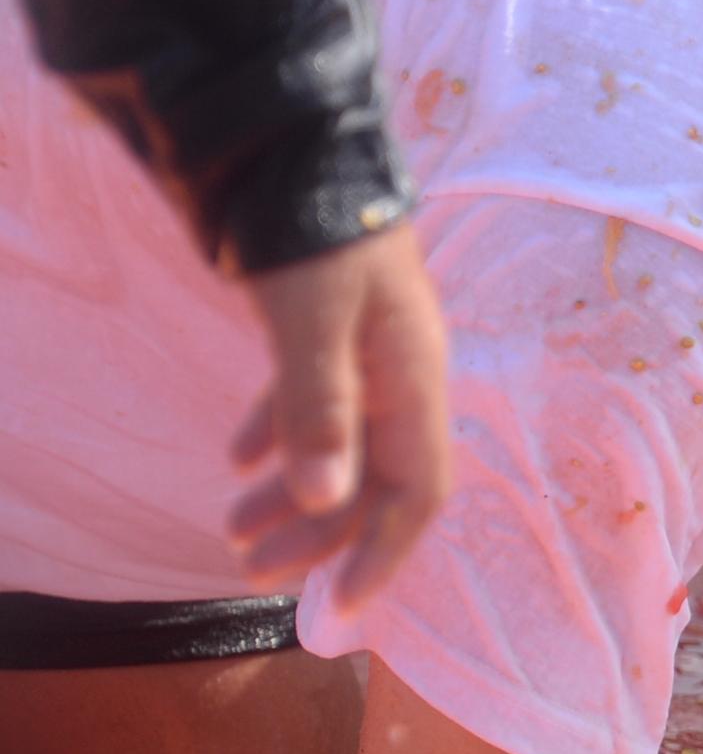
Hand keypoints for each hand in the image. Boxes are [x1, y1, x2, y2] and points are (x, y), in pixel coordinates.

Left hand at [225, 226, 452, 607]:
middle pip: (373, 480)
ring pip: (342, 446)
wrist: (301, 145)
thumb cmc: (317, 233)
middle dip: (319, 534)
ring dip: (294, 495)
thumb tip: (325, 501)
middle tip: (252, 572)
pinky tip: (238, 461)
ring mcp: (368, 353)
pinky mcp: (330, 331)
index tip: (338, 607)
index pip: (418, 491)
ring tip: (233, 531)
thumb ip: (319, 409)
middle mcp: (401, 375)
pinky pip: (314, 403)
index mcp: (414, 378)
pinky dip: (279, 438)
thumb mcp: (314, 321)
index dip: (383, 553)